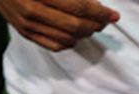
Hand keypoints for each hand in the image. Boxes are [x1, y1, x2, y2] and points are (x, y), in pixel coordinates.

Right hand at [0, 0, 120, 51]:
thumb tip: (94, 3)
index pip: (79, 7)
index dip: (100, 12)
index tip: (114, 15)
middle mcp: (32, 10)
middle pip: (75, 25)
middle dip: (96, 25)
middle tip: (106, 21)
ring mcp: (27, 24)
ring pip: (66, 38)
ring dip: (85, 35)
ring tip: (94, 27)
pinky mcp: (24, 33)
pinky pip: (52, 45)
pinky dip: (69, 43)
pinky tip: (76, 36)